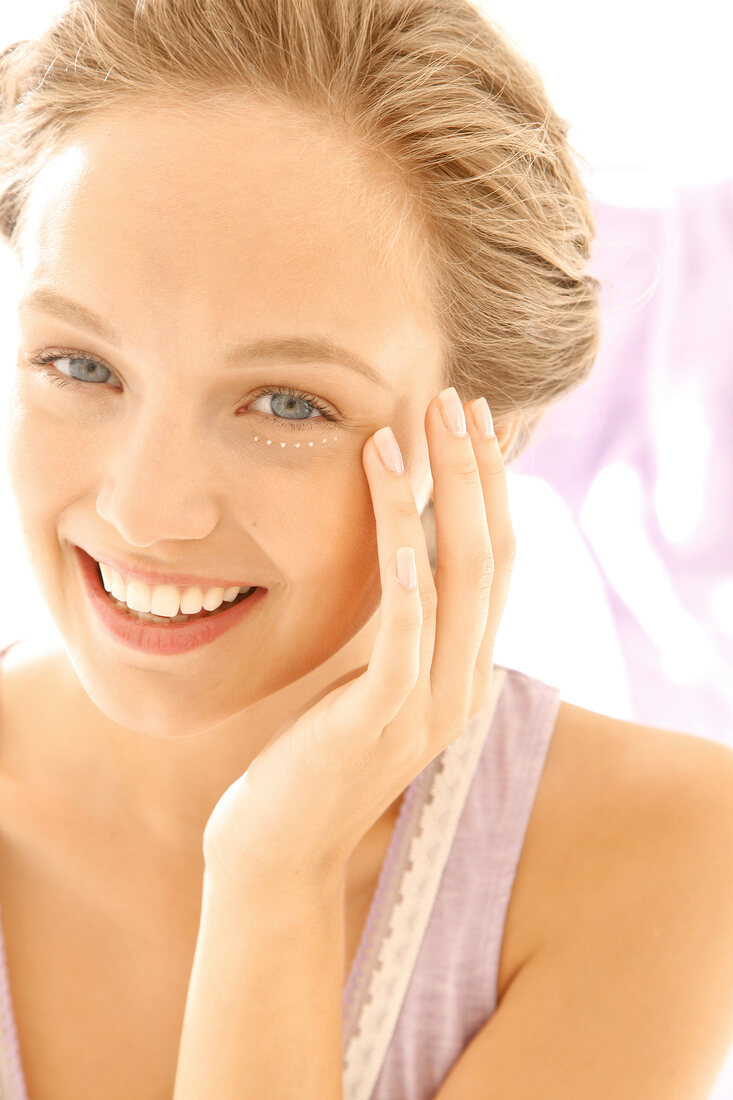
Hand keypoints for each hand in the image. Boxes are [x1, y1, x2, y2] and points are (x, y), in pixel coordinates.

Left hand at [202, 387, 515, 893]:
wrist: (277, 851)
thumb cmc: (311, 757)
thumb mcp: (368, 683)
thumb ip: (399, 633)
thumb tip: (396, 560)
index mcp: (462, 671)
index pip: (494, 563)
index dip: (490, 490)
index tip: (472, 426)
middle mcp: (462, 684)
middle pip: (489, 558)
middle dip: (476, 473)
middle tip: (459, 399)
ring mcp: (428, 706)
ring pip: (456, 582)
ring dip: (442, 497)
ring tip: (419, 426)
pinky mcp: (380, 721)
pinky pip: (406, 634)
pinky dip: (408, 572)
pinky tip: (398, 516)